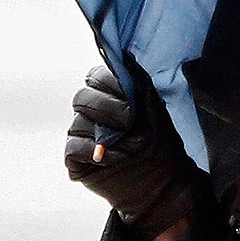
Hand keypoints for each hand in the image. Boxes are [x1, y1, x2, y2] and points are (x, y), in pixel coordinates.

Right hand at [65, 60, 205, 240]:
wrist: (164, 186)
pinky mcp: (76, 159)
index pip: (95, 77)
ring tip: (133, 148)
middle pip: (82, 97)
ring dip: (109, 135)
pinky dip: (96, 151)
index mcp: (108, 96)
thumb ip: (140, 82)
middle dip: (108, 108)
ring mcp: (81, 135)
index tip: (133, 101)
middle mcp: (90, 113)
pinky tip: (116, 159)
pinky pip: (74, 147)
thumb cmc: (161, 146)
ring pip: (79, 123)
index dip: (111, 85)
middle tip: (131, 122)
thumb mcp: (156, 111)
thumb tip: (124, 54)